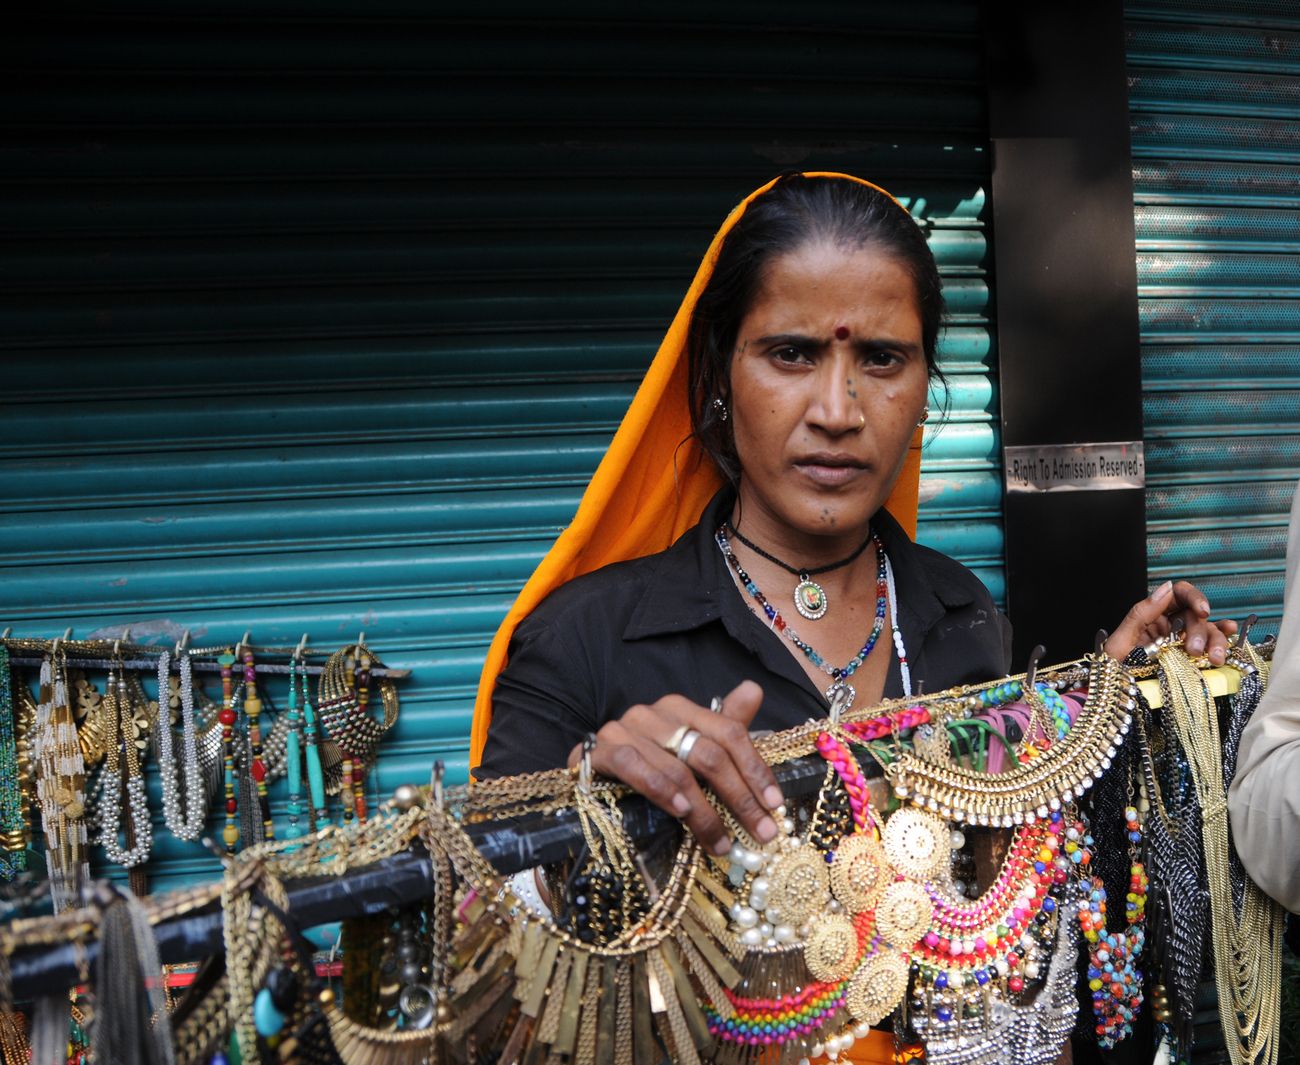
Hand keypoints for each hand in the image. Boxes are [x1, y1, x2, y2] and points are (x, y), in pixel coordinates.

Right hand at [566, 680, 782, 856]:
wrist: (586, 786)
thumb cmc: (645, 770)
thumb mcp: (688, 752)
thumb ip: (723, 728)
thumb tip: (754, 689)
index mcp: (679, 708)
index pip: (729, 732)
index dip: (755, 769)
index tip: (776, 805)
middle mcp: (651, 713)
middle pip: (708, 753)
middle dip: (739, 798)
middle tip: (760, 834)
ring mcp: (621, 729)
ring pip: (676, 768)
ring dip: (704, 812)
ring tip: (722, 842)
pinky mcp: (595, 751)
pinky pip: (633, 766)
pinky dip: (659, 789)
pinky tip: (679, 812)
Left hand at [1104, 579, 1237, 664]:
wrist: (1116, 697)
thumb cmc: (1113, 670)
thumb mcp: (1121, 641)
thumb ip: (1141, 614)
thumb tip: (1166, 587)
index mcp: (1152, 615)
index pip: (1178, 595)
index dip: (1194, 598)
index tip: (1203, 611)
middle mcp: (1170, 625)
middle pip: (1195, 616)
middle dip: (1199, 631)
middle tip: (1194, 651)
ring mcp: (1182, 641)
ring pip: (1208, 631)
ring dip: (1216, 641)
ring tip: (1215, 658)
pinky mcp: (1191, 659)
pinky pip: (1212, 645)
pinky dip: (1225, 641)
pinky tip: (1232, 639)